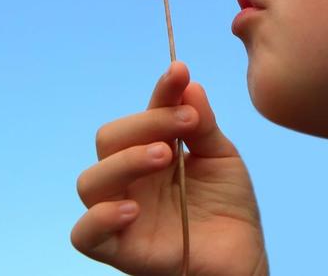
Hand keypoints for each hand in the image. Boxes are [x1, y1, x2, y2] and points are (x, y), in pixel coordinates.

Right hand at [71, 61, 268, 274]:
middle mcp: (130, 179)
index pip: (145, 113)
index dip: (161, 92)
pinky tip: (134, 208)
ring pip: (90, 181)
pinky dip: (101, 217)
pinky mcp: (119, 249)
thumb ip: (202, 124)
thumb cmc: (229, 206)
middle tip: (185, 124)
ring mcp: (122, 212)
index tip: (180, 71)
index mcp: (152, 150)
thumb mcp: (221, 157)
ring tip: (164, 156)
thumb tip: (188, 83)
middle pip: (109, 139)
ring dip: (125, 161)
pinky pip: (84, 234)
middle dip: (145, 124)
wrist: (243, 256)